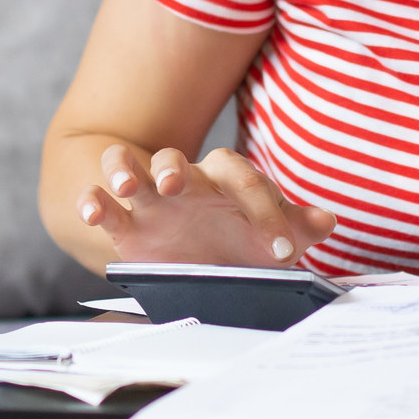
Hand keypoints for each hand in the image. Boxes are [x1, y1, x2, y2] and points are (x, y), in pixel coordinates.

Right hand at [74, 143, 338, 268]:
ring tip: (126, 186)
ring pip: (128, 166)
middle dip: (172, 168)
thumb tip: (326, 220)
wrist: (207, 260)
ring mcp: (151, 201)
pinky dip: (92, 201)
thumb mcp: (274, 238)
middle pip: (174, 158)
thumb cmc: (241, 239)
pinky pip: (103, 202)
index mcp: (226, 181)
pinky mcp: (126, 225)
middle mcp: (185, 182)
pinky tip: (93, 211)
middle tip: (174, 185)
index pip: (242, 179)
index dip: (263, 210)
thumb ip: (298, 227)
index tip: (280, 250)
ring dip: (123, 170)